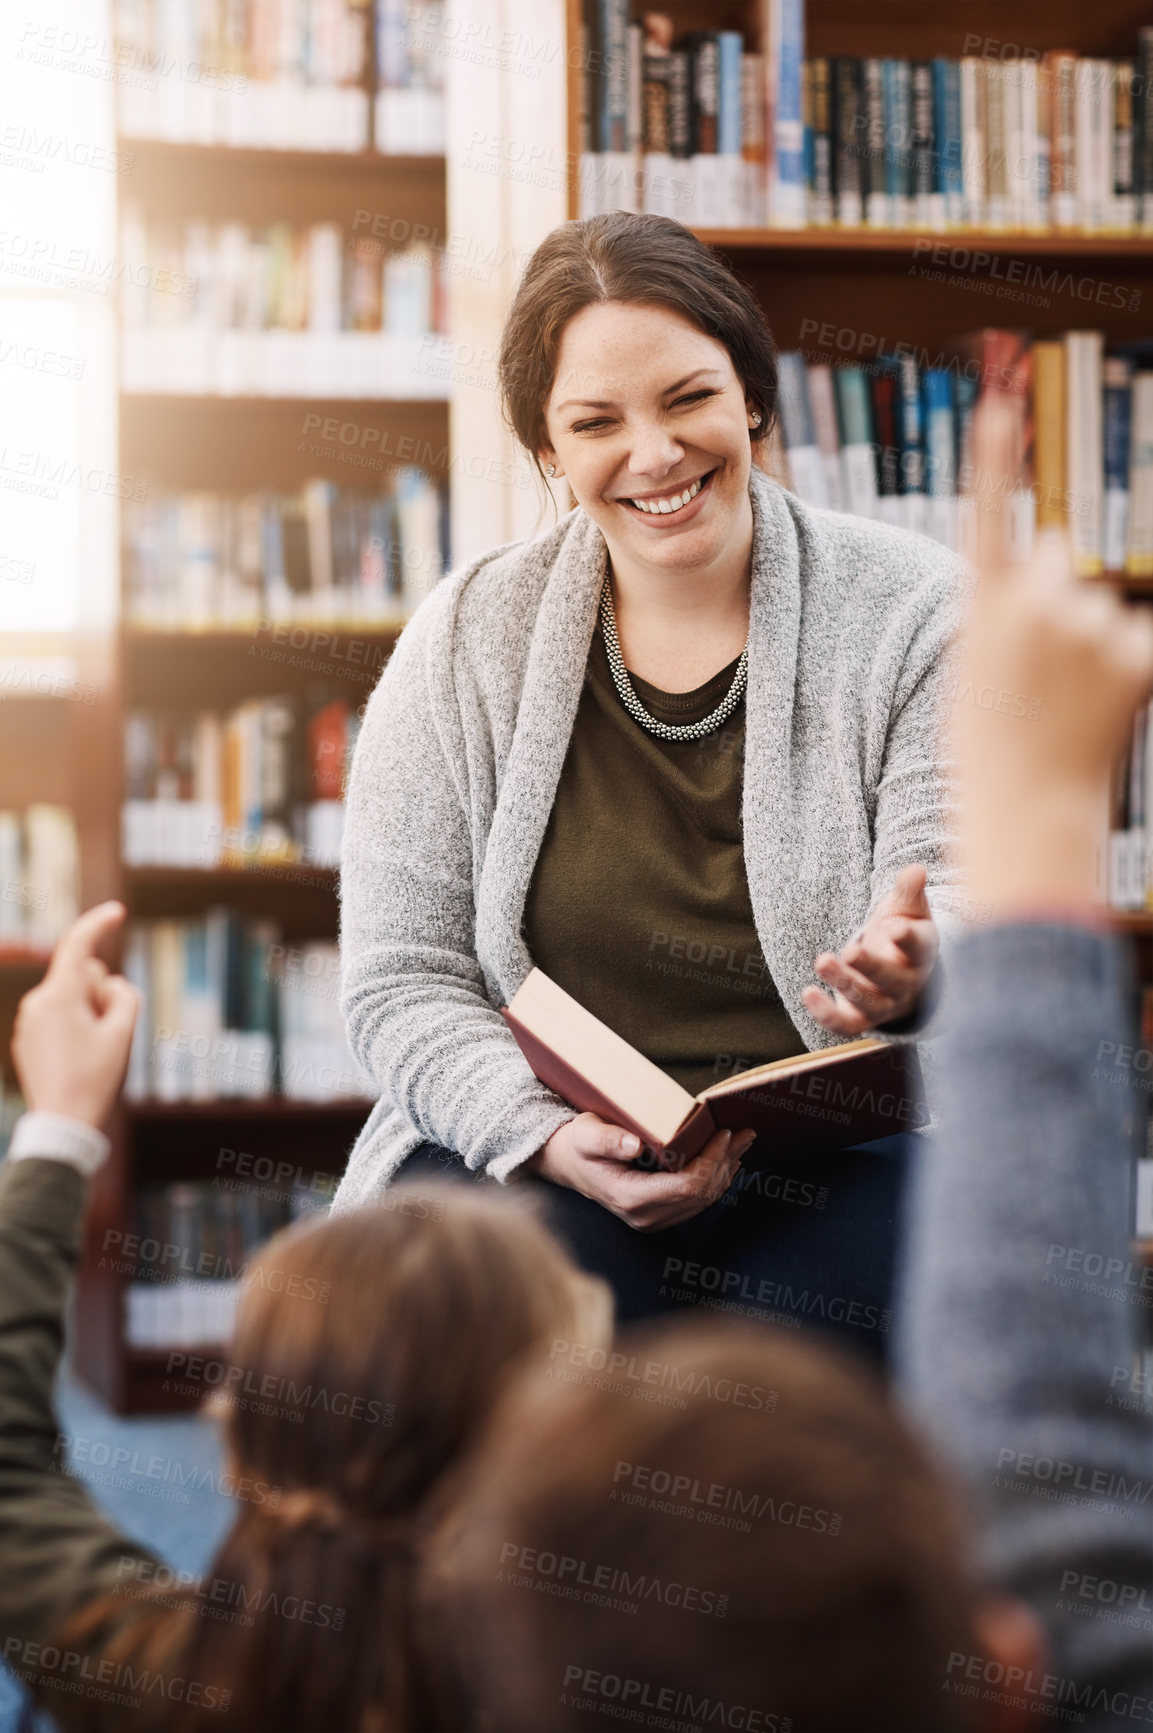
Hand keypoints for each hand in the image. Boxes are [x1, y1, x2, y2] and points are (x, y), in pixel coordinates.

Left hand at [11, 902, 139, 1129]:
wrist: (62, 1123)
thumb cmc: (94, 1078)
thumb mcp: (123, 1034)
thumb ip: (123, 996)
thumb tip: (108, 985)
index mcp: (59, 997)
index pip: (78, 945)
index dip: (98, 923)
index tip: (118, 911)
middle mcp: (37, 1003)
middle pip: (81, 976)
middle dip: (101, 992)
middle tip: (110, 1032)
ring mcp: (28, 1022)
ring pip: (71, 998)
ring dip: (89, 1013)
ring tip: (93, 1052)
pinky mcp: (27, 1039)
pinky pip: (58, 1018)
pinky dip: (75, 1027)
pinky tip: (78, 1061)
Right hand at [523, 1112, 754, 1231]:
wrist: (569, 1164)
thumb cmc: (579, 1143)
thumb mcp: (586, 1134)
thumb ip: (607, 1139)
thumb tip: (633, 1145)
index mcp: (631, 1199)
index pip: (686, 1186)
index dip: (711, 1160)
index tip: (724, 1132)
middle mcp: (646, 1217)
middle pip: (701, 1195)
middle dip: (725, 1163)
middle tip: (744, 1132)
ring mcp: (654, 1220)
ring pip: (704, 1201)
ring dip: (726, 1171)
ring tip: (742, 1141)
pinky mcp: (661, 1215)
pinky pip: (697, 1202)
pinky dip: (716, 1179)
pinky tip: (727, 1159)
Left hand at [802, 864, 937, 1036]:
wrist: (904, 977)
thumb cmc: (904, 936)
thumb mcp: (909, 911)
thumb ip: (909, 891)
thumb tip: (915, 869)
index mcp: (920, 953)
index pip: (918, 947)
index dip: (909, 940)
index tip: (898, 929)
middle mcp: (905, 984)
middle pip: (891, 980)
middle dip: (870, 967)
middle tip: (850, 950)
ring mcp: (884, 1004)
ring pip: (867, 1002)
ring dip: (844, 984)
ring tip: (822, 960)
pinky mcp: (861, 1019)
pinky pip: (845, 1025)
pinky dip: (826, 1015)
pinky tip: (808, 993)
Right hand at [956, 395, 1152, 915]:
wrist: (1027, 807)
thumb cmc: (992, 742)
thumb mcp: (976, 664)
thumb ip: (1011, 604)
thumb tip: (1064, 556)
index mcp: (982, 606)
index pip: (990, 513)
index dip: (994, 457)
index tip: (1001, 400)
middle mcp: (1036, 602)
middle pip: (1058, 560)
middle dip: (1055, 597)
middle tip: (1038, 670)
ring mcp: (1088, 626)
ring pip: (1099, 607)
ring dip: (1091, 643)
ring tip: (1066, 703)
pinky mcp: (1138, 654)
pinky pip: (1137, 641)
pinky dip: (1127, 670)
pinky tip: (1104, 709)